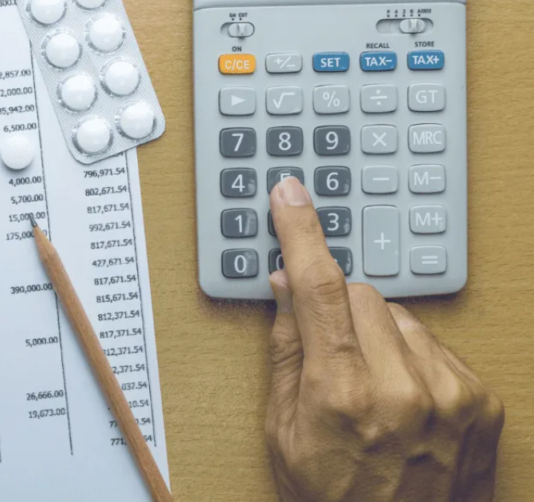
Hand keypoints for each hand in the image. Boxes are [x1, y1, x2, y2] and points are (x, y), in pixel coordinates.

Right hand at [265, 177, 503, 501]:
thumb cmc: (332, 499)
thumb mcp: (282, 431)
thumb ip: (286, 349)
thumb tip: (287, 288)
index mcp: (342, 394)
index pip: (318, 287)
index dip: (301, 233)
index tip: (291, 197)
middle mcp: (403, 388)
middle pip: (360, 294)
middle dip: (335, 310)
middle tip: (327, 352)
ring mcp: (451, 393)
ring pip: (398, 315)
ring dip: (375, 336)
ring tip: (369, 390)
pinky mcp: (481, 400)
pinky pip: (435, 343)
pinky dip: (412, 358)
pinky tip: (402, 399)